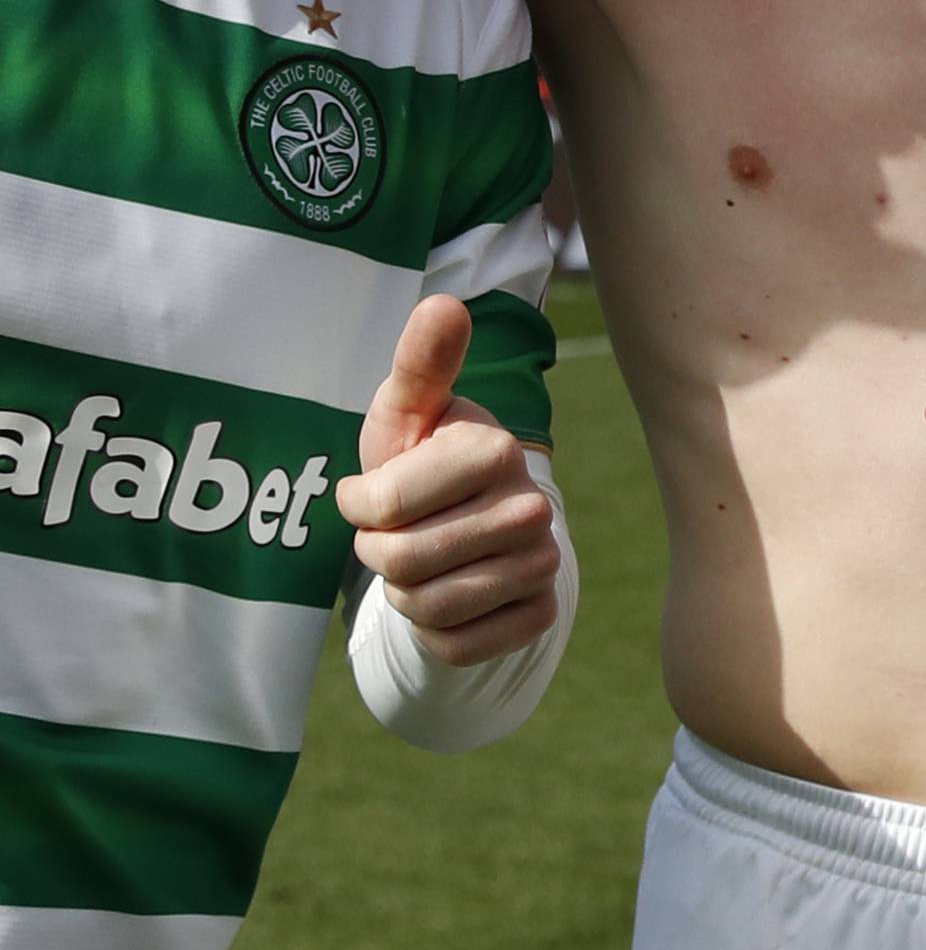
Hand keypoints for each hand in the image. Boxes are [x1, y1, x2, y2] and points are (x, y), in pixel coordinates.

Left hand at [335, 295, 560, 664]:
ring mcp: (542, 564)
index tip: (374, 492)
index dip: (359, 506)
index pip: (384, 505)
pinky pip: (454, 645)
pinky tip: (447, 594)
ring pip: (425, 607)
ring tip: (420, 559)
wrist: (473, 520)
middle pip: (401, 561)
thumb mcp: (408, 410)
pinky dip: (432, 630)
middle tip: (395, 530)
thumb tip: (443, 304)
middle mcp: (531, 508)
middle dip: (378, 551)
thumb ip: (420, 361)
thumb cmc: (423, 457)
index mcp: (496, 449)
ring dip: (402, 592)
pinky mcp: (540, 614)